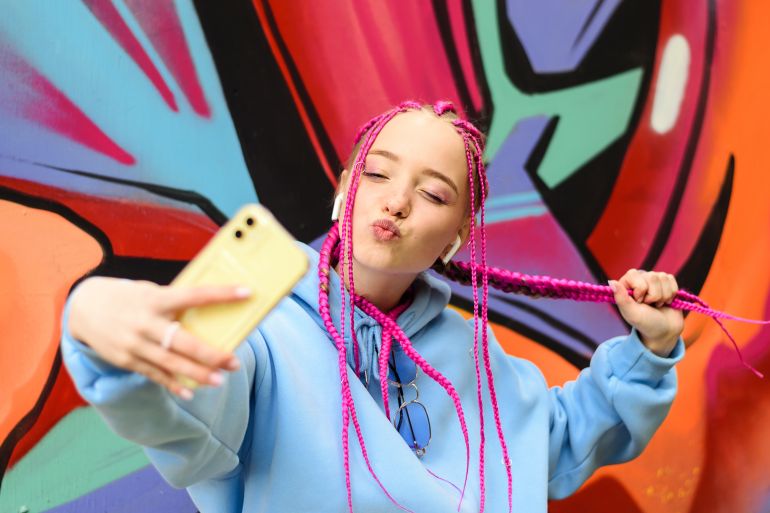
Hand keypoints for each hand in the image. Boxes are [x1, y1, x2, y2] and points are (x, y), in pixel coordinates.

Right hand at [68, 277, 249, 397]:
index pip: (195, 296)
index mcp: (156, 299)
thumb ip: (174, 303)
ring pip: (171, 364)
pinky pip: (154, 375)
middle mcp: (145, 323)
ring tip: (219, 380)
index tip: (247, 292)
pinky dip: (172, 384)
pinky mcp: (127, 360)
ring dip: (197, 374)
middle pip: (183, 342)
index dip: (222, 294)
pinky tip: (190, 392)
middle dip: (211, 355)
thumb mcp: (150, 291)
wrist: (83, 308)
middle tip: (234, 362)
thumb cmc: (127, 296)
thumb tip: (208, 313)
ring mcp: (135, 345)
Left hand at [608, 269, 683, 356]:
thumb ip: (621, 298)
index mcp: (626, 284)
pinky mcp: (666, 282)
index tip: (639, 302)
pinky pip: (671, 279)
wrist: (664, 331)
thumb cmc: (645, 323)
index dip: (640, 290)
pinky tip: (665, 301)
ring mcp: (653, 280)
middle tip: (649, 305)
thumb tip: (611, 282)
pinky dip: (671, 294)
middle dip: (653, 295)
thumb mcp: (631, 313)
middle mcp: (639, 279)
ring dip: (663, 296)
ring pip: (663, 278)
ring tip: (657, 305)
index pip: (634, 274)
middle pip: (652, 276)